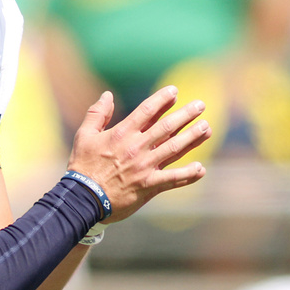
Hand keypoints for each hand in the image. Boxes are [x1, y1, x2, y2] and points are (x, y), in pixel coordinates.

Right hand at [67, 86, 209, 223]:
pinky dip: (188, 175)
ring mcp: (144, 167)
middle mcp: (137, 148)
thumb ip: (97, 113)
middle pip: (166, 127)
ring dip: (192, 138)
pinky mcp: (148, 186)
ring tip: (207, 128)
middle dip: (185, 114)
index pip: (147, 111)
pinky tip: (201, 169)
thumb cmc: (82, 166)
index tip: (174, 91)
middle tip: (200, 105)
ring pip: (174, 149)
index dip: (162, 99)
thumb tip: (107, 94)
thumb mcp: (84, 135)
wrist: (83, 198)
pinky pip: (172, 179)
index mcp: (122, 133)